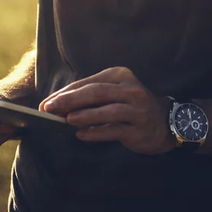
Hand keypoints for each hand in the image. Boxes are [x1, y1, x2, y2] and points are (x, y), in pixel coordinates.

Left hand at [40, 67, 173, 154]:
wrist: (165, 122)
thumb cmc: (131, 106)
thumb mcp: (115, 93)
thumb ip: (92, 97)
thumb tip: (59, 105)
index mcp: (120, 75)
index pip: (89, 83)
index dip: (66, 92)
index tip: (47, 103)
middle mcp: (130, 89)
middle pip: (96, 93)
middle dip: (70, 100)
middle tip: (50, 109)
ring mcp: (137, 109)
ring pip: (107, 111)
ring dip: (85, 115)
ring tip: (67, 120)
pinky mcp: (139, 129)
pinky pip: (115, 130)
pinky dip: (97, 133)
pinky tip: (82, 135)